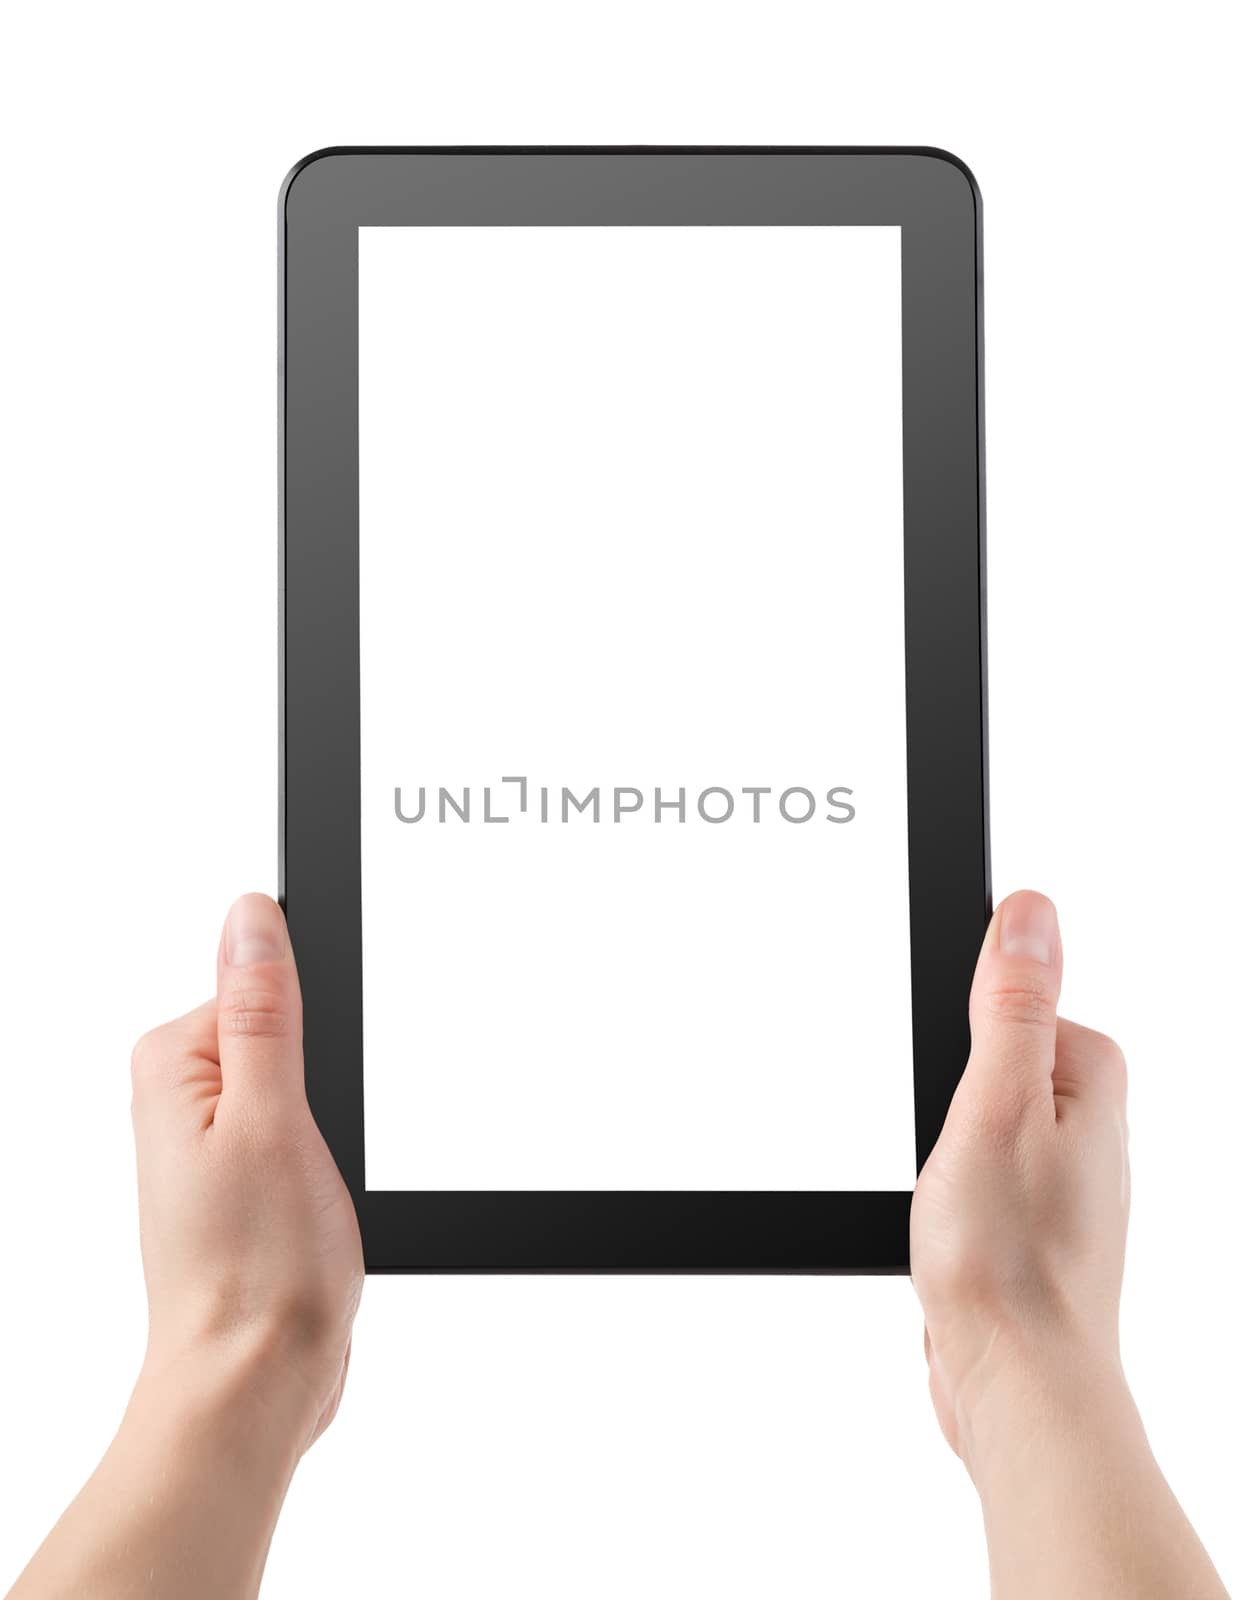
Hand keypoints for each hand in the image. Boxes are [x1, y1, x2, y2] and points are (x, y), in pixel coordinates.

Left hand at [130, 892, 363, 1452]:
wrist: (257, 1383)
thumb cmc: (257, 1270)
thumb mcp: (272, 1116)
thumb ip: (261, 1009)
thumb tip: (252, 914)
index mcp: (172, 1066)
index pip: (259, 982)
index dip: (313, 1026)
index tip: (318, 1088)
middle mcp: (183, 1100)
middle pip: (282, 1031)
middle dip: (325, 1080)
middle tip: (314, 1149)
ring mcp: (214, 1144)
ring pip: (303, 1086)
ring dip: (331, 1127)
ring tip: (314, 1187)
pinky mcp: (245, 1183)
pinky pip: (302, 1132)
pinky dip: (328, 1158)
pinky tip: (318, 1204)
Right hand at [911, 889, 1128, 1458]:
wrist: (1014, 1384)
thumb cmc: (1010, 1258)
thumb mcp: (996, 1103)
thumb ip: (1014, 1004)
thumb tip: (1031, 910)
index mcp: (1092, 1077)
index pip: (1013, 997)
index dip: (959, 1030)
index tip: (948, 1082)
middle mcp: (1086, 1121)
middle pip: (984, 1056)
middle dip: (943, 1093)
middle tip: (945, 1147)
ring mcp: (1057, 1174)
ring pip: (969, 1117)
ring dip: (938, 1147)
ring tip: (947, 1197)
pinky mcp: (1025, 1218)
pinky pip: (970, 1168)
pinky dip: (944, 1186)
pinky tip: (946, 1226)